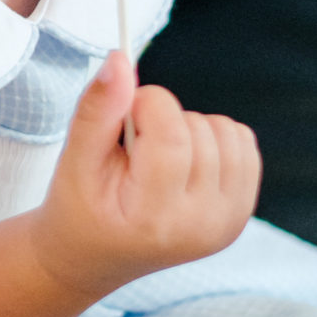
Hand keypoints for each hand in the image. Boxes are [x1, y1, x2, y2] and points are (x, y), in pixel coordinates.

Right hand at [33, 52, 260, 303]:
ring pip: (226, 132)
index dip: (146, 104)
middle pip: (198, 130)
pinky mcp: (240, 214)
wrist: (93, 257)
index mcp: (154, 217)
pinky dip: (212, 140)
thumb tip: (120, 58)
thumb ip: (96, 109)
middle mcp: (201, 225)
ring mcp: (227, 222)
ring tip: (155, 160)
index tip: (122, 114)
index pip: (171, 135)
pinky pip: (243, 145)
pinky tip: (182, 163)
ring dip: (189, 129)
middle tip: (132, 153)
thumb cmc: (77, 207)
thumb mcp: (73, 160)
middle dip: (162, 121)